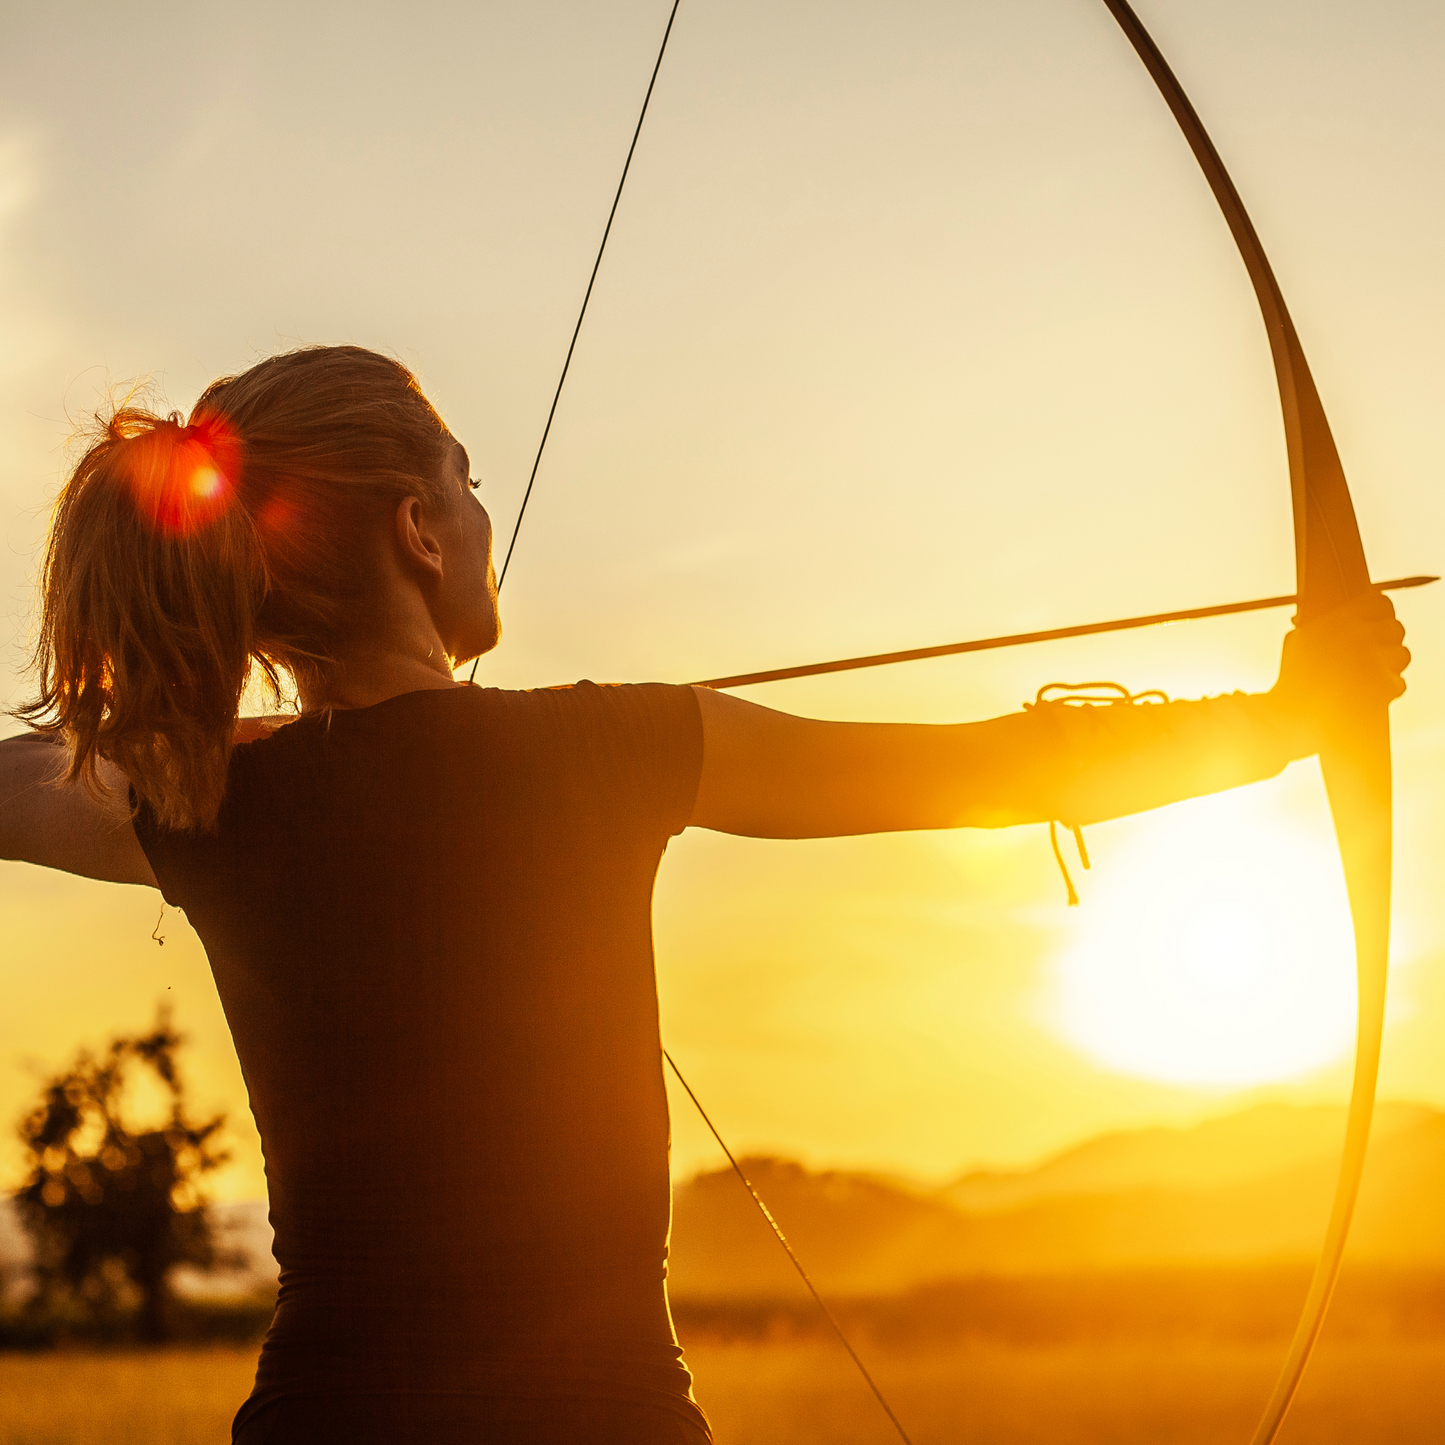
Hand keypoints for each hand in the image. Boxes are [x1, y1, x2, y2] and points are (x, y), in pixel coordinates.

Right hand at [1270, 590, 1409, 750]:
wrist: (1294, 717)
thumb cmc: (1292, 681)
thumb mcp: (1299, 642)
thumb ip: (1325, 625)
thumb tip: (1347, 618)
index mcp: (1338, 620)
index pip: (1380, 602)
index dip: (1381, 612)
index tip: (1378, 619)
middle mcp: (1359, 635)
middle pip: (1396, 628)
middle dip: (1387, 640)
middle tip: (1374, 651)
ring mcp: (1374, 660)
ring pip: (1402, 654)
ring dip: (1389, 664)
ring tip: (1369, 675)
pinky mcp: (1384, 684)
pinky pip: (1399, 682)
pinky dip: (1387, 690)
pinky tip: (1369, 694)